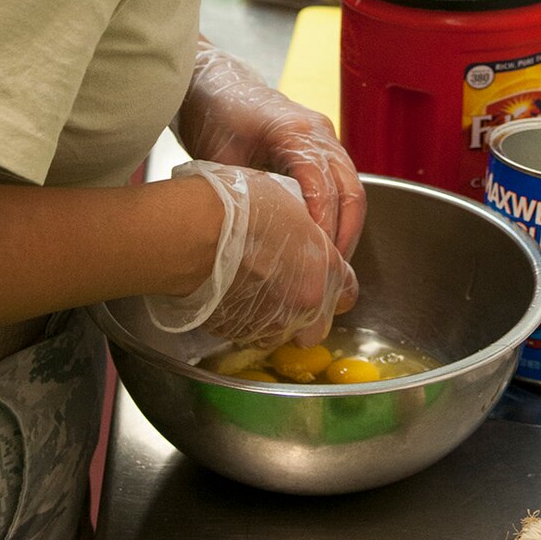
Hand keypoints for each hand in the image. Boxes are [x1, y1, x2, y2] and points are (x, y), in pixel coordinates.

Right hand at [148, 162, 356, 348]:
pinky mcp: (238, 335)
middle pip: (317, 326)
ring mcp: (270, 325)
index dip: (334, 284)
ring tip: (250, 289)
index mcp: (324, 271)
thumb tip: (302, 233)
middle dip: (306, 314)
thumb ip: (307, 232)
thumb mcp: (290, 204)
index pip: (347, 291)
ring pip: (281, 333)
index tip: (321, 276)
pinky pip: (249, 334)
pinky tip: (229, 295)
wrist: (193, 233)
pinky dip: (244, 320)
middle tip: (284, 289)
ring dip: (273, 318)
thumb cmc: (238, 208)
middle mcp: (303, 305)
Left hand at [177, 41, 365, 257]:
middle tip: (331, 271)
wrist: (214, 83)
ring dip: (347, 227)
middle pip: (351, 190)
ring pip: (352, 189)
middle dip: (346, 234)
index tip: (317, 258)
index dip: (324, 224)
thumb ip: (244, 194)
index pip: (323, 185)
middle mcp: (320, 132)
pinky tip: (326, 242)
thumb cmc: (214, 113)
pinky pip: (342, 185)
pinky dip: (340, 215)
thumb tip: (259, 240)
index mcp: (296, 131)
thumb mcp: (220, 158)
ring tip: (331, 265)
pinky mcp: (321, 148)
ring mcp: (325, 139)